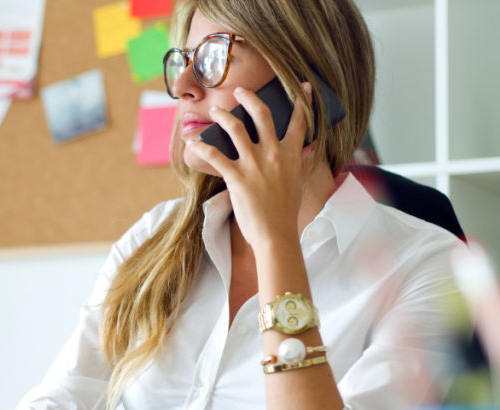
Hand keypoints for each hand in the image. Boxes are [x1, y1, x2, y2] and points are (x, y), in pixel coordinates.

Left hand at [186, 82, 314, 253]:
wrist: (275, 234)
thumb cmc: (285, 212)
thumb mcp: (297, 183)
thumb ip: (299, 162)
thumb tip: (307, 148)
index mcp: (291, 154)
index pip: (300, 121)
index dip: (302, 100)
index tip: (301, 85)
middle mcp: (273, 153)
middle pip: (261, 114)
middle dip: (248, 97)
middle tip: (239, 90)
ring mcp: (254, 164)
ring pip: (236, 127)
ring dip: (222, 115)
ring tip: (215, 111)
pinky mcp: (236, 177)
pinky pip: (214, 155)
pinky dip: (200, 147)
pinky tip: (192, 142)